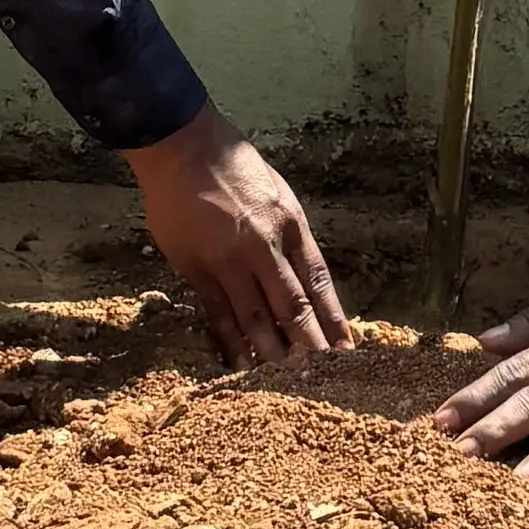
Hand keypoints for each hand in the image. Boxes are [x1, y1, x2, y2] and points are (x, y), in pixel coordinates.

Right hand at [127, 106, 350, 363]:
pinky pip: (218, 313)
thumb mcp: (278, 192)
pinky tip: (241, 362)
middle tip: (322, 377)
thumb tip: (302, 276)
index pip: (317, 281)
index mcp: (289, 224)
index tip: (346, 348)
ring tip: (284, 380)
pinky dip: (231, 341)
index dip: (333, 317)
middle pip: (291, 306)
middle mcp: (263, 245)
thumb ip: (290, 234)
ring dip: (271, 351)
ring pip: (255, 317)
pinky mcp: (196, 268)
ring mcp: (227, 260)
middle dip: (308, 344)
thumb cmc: (233, 166)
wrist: (182, 148)